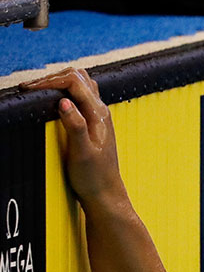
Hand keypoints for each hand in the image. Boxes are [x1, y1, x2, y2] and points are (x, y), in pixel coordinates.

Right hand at [21, 68, 126, 210]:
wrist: (105, 193)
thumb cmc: (94, 177)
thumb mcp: (81, 153)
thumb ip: (74, 126)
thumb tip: (63, 102)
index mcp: (99, 114)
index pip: (74, 82)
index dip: (50, 81)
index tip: (29, 90)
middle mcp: (100, 111)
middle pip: (78, 77)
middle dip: (53, 77)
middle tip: (30, 88)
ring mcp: (97, 116)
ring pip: (80, 85)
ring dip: (59, 82)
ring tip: (37, 91)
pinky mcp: (91, 123)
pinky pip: (78, 97)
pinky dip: (63, 92)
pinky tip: (50, 101)